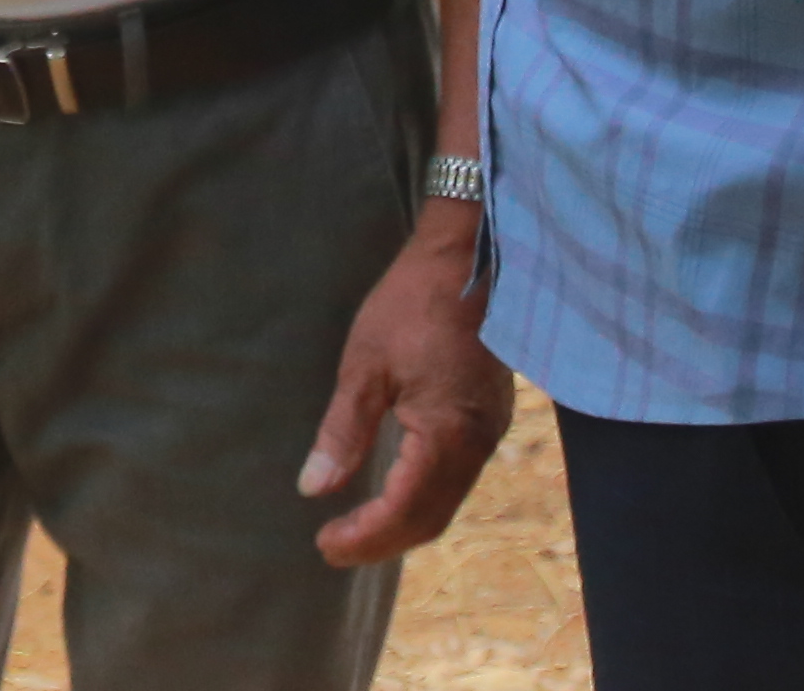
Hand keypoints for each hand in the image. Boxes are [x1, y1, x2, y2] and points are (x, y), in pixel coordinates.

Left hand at [300, 201, 510, 566]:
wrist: (468, 257)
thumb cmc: (412, 303)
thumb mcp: (365, 365)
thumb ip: (343, 432)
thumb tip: (313, 489)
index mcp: (446, 434)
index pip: (404, 511)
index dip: (364, 537)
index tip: (323, 544)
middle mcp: (476, 445)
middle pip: (429, 519)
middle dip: (381, 541)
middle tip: (333, 546)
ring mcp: (490, 434)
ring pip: (447, 503)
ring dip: (403, 524)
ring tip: (357, 528)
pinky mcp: (490, 420)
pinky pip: (457, 480)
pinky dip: (423, 499)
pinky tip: (394, 491)